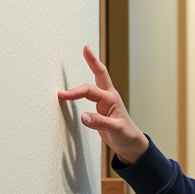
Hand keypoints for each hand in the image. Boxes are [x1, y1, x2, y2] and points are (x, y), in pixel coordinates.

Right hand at [57, 45, 149, 164]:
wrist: (131, 144)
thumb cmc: (126, 135)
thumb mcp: (115, 129)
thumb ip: (99, 122)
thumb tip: (83, 116)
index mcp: (111, 100)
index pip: (90, 90)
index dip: (76, 91)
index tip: (63, 95)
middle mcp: (108, 98)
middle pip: (99, 75)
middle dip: (92, 61)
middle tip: (85, 48)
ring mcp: (104, 102)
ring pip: (95, 83)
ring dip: (91, 68)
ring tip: (85, 55)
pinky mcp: (100, 109)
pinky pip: (91, 94)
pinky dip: (85, 87)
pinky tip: (79, 84)